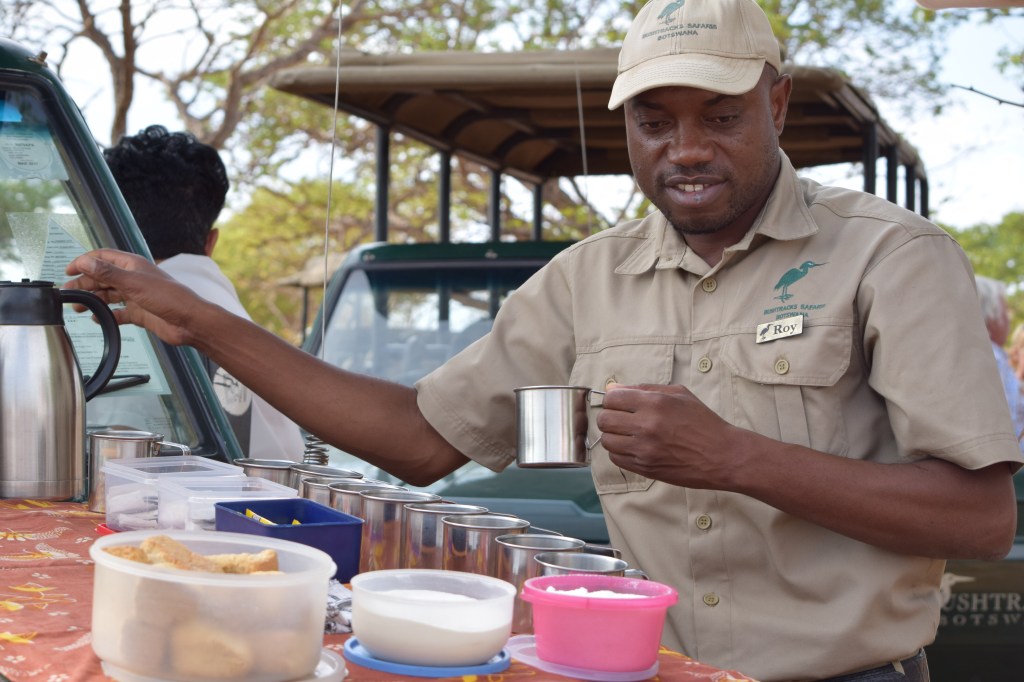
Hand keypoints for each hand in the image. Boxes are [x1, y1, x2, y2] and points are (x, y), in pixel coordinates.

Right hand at [64, 249, 203, 346]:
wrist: (190, 321)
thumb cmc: (169, 298)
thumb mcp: (134, 283)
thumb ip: (108, 273)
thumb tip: (85, 262)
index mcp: (133, 265)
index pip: (103, 257)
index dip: (84, 261)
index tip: (68, 270)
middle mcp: (134, 279)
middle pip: (103, 277)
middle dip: (85, 284)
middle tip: (69, 293)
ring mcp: (136, 296)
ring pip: (109, 295)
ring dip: (93, 299)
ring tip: (78, 307)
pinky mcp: (140, 313)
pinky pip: (118, 313)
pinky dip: (107, 315)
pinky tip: (97, 318)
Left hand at [597, 383, 741, 488]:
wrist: (722, 455)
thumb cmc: (703, 422)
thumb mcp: (679, 394)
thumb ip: (645, 389)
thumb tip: (614, 389)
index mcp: (655, 403)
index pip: (612, 398)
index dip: (613, 400)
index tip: (620, 404)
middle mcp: (646, 425)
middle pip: (605, 420)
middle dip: (610, 417)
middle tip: (622, 419)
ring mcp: (644, 449)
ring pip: (607, 441)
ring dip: (614, 436)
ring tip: (628, 434)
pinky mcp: (645, 468)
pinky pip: (616, 459)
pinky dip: (620, 452)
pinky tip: (633, 447)